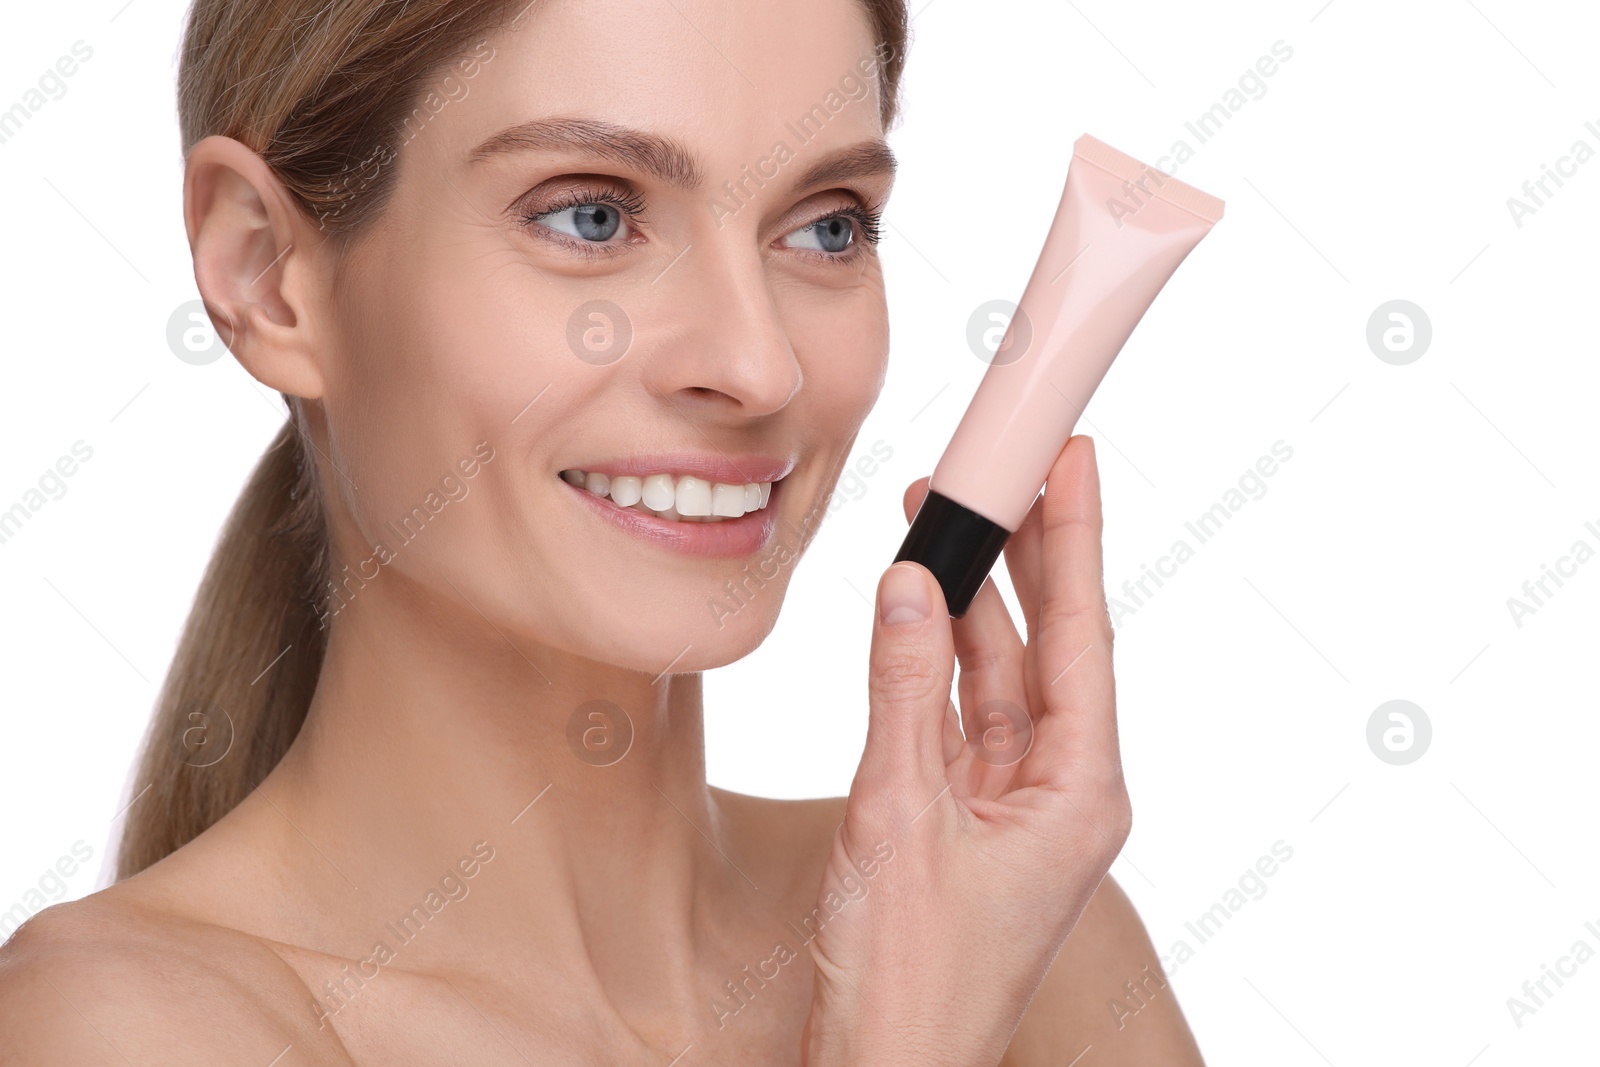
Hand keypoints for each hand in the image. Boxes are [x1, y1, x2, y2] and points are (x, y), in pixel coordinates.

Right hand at [801, 435, 1129, 1066]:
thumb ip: (904, 690)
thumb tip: (910, 585)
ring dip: (968, 604)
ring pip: (998, 676)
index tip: (1075, 461)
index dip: (1077, 538)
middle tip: (1005, 469)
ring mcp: (1014, 804)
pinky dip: (933, 663)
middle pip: (1049, 645)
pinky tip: (916, 610)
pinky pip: (957, 716)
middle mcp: (1062, 791)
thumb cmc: (908, 974)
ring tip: (943, 520)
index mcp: (1082, 793)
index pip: (1086, 636)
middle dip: (1023, 556)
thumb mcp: (899, 813)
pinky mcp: (966, 818)